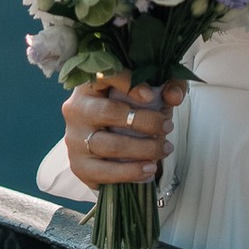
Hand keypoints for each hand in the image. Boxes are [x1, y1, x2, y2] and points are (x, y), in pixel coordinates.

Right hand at [60, 77, 181, 199]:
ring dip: (144, 149)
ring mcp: (74, 139)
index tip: (151, 95)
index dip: (127, 83)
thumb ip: (168, 86)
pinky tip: (150, 169)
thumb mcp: (152, 92)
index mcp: (90, 85)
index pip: (103, 76)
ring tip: (165, 148)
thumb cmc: (132, 110)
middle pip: (109, 112)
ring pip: (111, 145)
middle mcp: (76, 109)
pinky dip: (131, 172)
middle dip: (145, 121)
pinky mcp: (78, 165)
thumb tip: (174, 96)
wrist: (110, 144)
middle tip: (168, 126)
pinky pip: (105, 172)